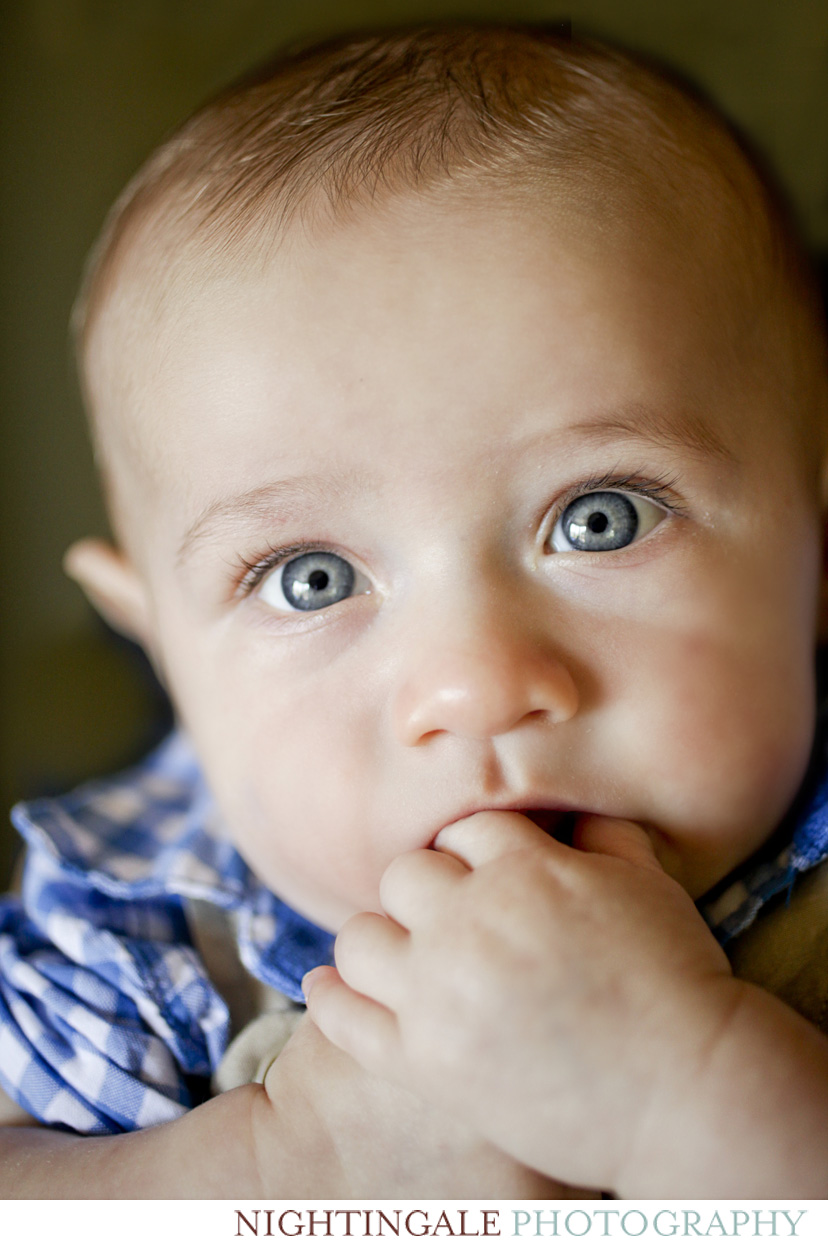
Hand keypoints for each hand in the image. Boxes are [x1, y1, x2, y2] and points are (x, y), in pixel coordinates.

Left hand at [305, 812, 734, 1193]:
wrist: (683, 1091)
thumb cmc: (677, 980)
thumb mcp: (649, 884)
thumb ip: (602, 835)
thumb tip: (570, 813)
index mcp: (524, 869)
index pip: (461, 830)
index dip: (473, 854)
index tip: (484, 880)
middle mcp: (469, 923)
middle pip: (403, 875)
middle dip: (427, 893)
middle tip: (449, 924)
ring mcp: (440, 995)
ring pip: (359, 938)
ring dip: (381, 941)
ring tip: (402, 958)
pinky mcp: (424, 1062)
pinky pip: (343, 1017)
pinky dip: (331, 997)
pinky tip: (334, 987)